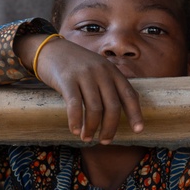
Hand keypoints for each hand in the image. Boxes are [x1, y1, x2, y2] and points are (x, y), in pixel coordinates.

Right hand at [19, 36, 143, 143]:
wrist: (51, 49)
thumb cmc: (76, 65)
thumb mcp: (99, 69)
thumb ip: (110, 85)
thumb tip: (123, 110)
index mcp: (112, 71)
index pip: (129, 94)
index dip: (135, 113)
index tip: (138, 130)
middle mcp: (101, 72)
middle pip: (112, 106)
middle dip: (110, 127)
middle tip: (105, 141)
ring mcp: (84, 75)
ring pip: (94, 108)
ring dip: (92, 128)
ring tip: (87, 138)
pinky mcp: (67, 79)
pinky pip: (74, 105)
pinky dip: (76, 121)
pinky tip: (75, 130)